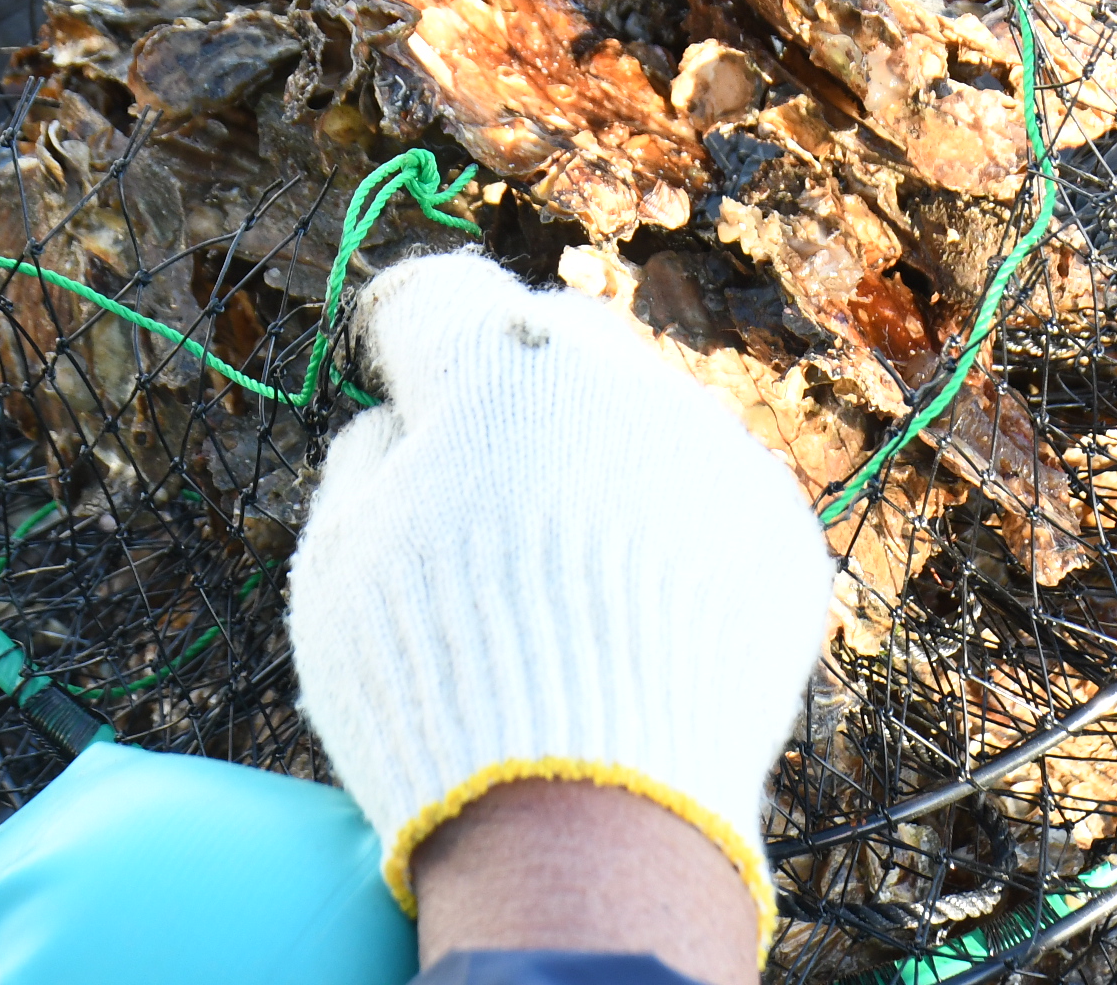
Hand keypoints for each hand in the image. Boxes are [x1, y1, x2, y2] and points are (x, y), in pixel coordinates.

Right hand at [288, 252, 833, 974]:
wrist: (593, 818)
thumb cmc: (435, 683)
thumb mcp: (336, 564)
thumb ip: (367, 458)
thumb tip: (403, 422)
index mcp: (499, 370)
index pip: (442, 299)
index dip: (407, 340)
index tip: (400, 381)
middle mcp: (623, 383)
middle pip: (556, 344)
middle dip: (514, 390)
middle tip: (479, 477)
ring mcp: (716, 453)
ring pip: (643, 418)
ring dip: (600, 459)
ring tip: (560, 572)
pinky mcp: (780, 531)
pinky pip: (709, 498)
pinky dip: (671, 533)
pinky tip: (634, 614)